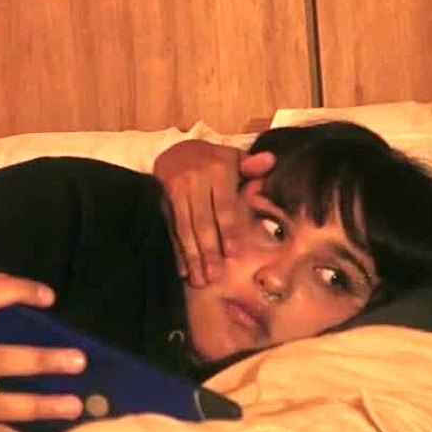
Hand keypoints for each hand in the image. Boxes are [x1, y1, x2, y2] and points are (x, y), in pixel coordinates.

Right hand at [154, 139, 274, 286]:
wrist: (177, 150)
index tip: (232, 253)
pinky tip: (182, 270)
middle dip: (208, 251)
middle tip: (214, 276)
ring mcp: (175, 190)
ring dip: (192, 256)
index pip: (224, 205)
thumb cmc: (215, 161)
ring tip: (199, 280)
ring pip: (184, 228)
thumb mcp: (234, 158)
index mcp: (218, 169)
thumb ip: (252, 165)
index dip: (228, 230)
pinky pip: (170, 229)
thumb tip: (270, 162)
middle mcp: (194, 179)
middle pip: (202, 221)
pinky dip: (177, 251)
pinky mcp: (160, 200)